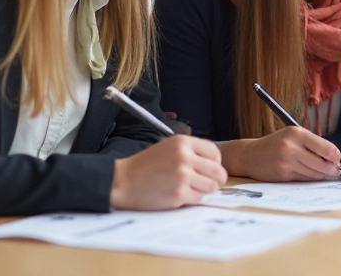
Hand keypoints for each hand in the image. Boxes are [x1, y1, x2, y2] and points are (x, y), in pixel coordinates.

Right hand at [110, 135, 226, 209]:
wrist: (122, 182)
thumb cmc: (145, 166)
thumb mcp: (168, 147)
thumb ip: (191, 152)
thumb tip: (215, 164)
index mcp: (183, 142)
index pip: (215, 152)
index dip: (215, 163)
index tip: (209, 169)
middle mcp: (184, 156)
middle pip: (218, 171)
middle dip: (214, 179)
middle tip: (205, 183)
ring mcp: (182, 175)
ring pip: (211, 186)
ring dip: (203, 190)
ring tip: (189, 188)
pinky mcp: (179, 193)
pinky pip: (199, 198)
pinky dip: (192, 199)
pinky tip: (179, 194)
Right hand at [223, 126, 340, 181]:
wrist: (251, 155)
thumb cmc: (276, 144)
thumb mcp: (292, 136)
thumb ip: (312, 144)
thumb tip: (335, 158)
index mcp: (297, 133)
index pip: (327, 148)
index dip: (336, 157)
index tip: (337, 160)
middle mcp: (291, 146)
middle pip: (323, 164)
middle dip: (332, 170)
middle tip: (335, 171)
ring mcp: (286, 161)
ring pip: (315, 173)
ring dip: (323, 176)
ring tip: (324, 174)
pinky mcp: (283, 174)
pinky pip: (305, 179)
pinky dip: (311, 179)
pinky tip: (311, 176)